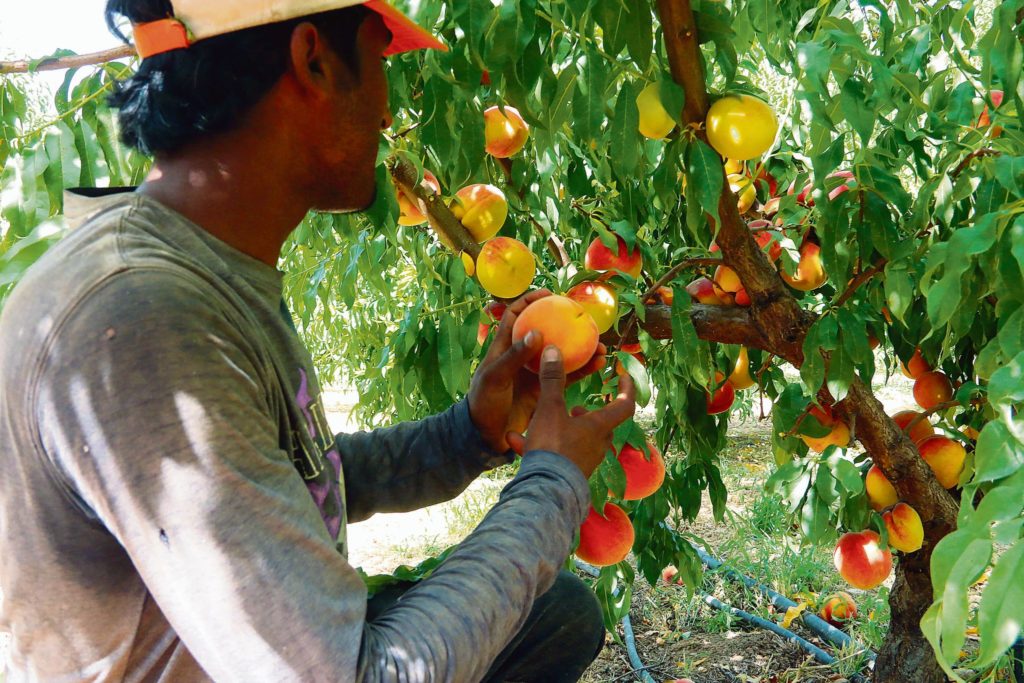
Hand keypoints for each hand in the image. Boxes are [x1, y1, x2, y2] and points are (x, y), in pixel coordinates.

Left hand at [467, 290, 606, 452]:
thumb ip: (514, 356)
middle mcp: (521, 356)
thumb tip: (536, 332)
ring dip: (581, 349)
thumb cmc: (483, 403)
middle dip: (564, 324)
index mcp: (504, 347)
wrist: (487, 436)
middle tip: (583, 318)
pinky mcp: (545, 389)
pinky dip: (582, 370)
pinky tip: (598, 364)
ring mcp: (535, 372)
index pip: (515, 315)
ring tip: (600, 345)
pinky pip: (567, 376)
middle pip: (545, 332)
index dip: (529, 301)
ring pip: (561, 355)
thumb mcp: (495, 377)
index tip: (548, 294)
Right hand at [508, 346, 635, 477]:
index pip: (624, 404)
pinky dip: (542, 445)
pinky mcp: (569, 473)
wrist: (545, 491)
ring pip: (578, 439)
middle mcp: (597, 445)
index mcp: (599, 426)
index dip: (626, 387)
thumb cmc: (553, 447)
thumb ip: (552, 380)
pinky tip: (516, 440)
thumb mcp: (550, 409)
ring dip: (564, 428)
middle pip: (601, 424)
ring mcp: (585, 461)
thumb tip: (554, 350)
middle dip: (586, 413)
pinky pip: (559, 454)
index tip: (622, 374)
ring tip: (544, 421)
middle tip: (575, 406)